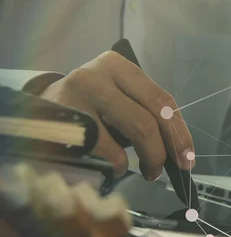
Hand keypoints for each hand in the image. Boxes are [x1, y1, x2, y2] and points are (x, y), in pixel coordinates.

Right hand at [39, 51, 194, 179]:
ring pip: (137, 130)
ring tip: (148, 170)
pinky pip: (110, 150)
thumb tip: (179, 146)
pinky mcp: (67, 120)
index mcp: (118, 66)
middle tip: (172, 168)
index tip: (188, 155)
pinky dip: (120, 165)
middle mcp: (99, 75)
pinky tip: (115, 165)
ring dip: (150, 158)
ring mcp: (80, 96)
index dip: (180, 131)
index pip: (162, 99)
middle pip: (151, 116)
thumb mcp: (115, 97)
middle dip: (167, 149)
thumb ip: (144, 111)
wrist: (35, 112)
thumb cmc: (86, 107)